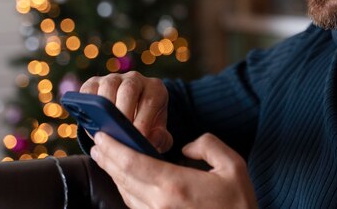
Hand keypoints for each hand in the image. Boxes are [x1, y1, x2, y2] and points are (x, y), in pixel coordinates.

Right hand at [80, 71, 171, 151]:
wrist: (129, 117)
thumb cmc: (146, 126)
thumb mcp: (158, 134)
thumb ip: (160, 139)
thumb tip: (149, 140)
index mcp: (155, 89)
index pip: (150, 101)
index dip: (144, 119)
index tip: (138, 137)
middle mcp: (135, 79)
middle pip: (129, 90)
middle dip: (123, 112)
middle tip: (119, 133)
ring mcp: (114, 79)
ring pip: (108, 87)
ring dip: (104, 109)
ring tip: (103, 131)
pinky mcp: (94, 82)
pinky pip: (88, 90)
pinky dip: (86, 105)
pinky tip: (90, 123)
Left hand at [91, 132, 257, 208]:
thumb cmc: (239, 203)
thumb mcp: (233, 165)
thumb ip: (208, 146)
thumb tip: (186, 146)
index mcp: (175, 185)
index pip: (133, 163)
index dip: (114, 148)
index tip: (103, 135)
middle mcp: (161, 204)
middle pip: (124, 178)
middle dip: (107, 158)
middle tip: (97, 142)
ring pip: (126, 194)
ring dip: (114, 174)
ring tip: (107, 158)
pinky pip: (136, 206)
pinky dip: (126, 189)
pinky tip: (126, 179)